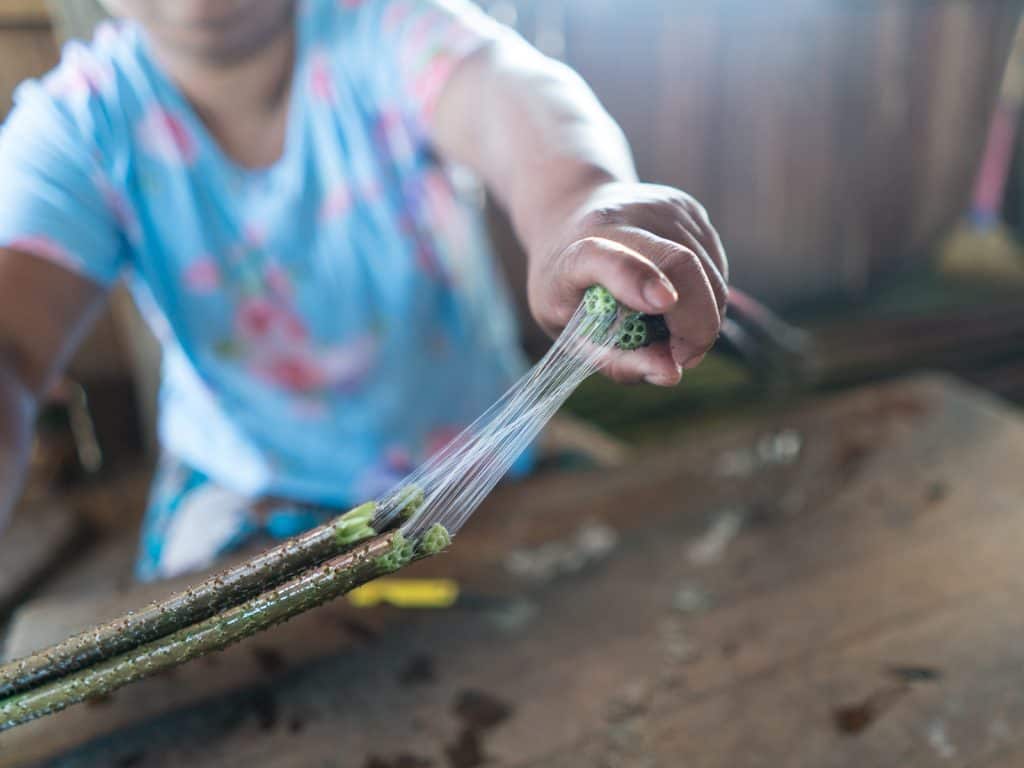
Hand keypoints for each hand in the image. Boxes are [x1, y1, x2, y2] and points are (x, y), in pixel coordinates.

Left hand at [528, 181, 727, 385]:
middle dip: (697, 324)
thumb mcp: (570, 330)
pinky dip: (708, 297)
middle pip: (680, 264)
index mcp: (576, 251)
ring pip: (711, 273)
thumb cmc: (568, 286)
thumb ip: (615, 358)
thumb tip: (672, 375)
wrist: (568, 214)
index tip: (663, 304)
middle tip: (685, 356)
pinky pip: (716, 266)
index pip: (605, 259)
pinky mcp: (689, 208)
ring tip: (673, 330)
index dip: (635, 279)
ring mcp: (662, 208)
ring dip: (704, 317)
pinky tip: (677, 298)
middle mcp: (623, 218)